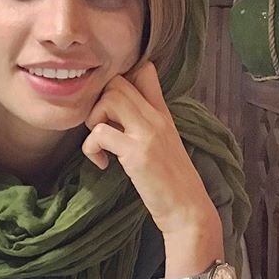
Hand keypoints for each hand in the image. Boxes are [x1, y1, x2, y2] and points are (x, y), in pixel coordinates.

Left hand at [82, 62, 218, 237]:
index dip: (120, 79)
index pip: (144, 71)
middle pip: (117, 82)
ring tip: (100, 144)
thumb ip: (146, 123)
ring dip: (93, 120)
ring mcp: (147, 133)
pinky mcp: (136, 153)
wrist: (187, 208)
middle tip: (101, 128)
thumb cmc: (171, 180)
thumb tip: (115, 113)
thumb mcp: (163, 142)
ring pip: (108, 99)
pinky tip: (101, 164)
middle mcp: (156, 117)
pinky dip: (91, 148)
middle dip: (98, 102)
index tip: (111, 107)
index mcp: (162, 112)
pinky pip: (100, 133)